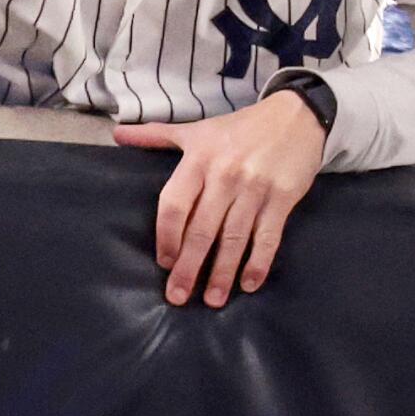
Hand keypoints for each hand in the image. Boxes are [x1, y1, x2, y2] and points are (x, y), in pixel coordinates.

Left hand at [114, 90, 327, 307]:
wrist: (297, 115)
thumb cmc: (240, 128)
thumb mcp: (197, 129)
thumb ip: (157, 136)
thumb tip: (118, 134)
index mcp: (198, 160)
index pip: (174, 205)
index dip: (167, 236)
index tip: (164, 262)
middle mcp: (224, 176)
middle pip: (201, 229)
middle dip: (189, 266)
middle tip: (177, 296)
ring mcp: (255, 189)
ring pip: (233, 238)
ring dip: (222, 272)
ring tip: (211, 300)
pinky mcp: (282, 198)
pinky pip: (267, 237)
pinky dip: (258, 262)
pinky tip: (248, 284)